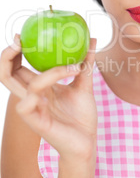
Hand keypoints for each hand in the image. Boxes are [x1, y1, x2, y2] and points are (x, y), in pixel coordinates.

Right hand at [0, 35, 97, 160]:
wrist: (88, 142)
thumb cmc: (82, 116)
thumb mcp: (85, 85)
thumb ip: (86, 63)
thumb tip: (93, 39)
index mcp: (40, 87)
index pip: (18, 66)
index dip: (15, 50)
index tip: (22, 34)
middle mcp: (32, 96)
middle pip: (6, 74)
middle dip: (7, 55)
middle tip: (20, 40)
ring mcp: (32, 109)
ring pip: (20, 85)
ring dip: (47, 72)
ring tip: (72, 67)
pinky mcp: (36, 122)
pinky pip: (25, 104)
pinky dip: (39, 91)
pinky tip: (61, 87)